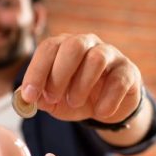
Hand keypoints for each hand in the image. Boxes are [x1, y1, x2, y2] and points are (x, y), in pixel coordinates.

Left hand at [20, 33, 141, 123]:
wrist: (105, 107)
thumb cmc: (74, 97)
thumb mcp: (53, 101)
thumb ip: (39, 98)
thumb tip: (27, 98)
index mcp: (63, 47)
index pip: (48, 48)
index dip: (36, 71)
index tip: (30, 95)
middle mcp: (87, 44)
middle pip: (73, 46)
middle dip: (59, 75)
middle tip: (52, 98)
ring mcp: (110, 55)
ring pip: (96, 59)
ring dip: (81, 85)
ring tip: (75, 102)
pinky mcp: (128, 70)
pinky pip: (119, 80)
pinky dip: (107, 100)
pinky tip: (99, 112)